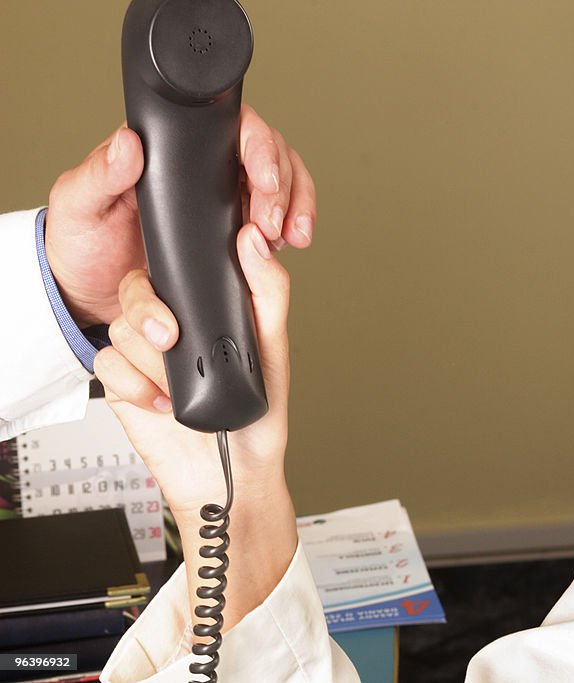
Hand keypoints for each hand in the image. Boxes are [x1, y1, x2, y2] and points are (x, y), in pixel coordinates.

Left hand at [44, 105, 315, 326]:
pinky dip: (294, 227)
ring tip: (288, 237)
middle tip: (272, 222)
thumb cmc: (82, 246)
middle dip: (283, 186)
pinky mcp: (237, 231)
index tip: (263, 179)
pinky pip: (279, 218)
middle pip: (268, 151)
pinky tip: (290, 245)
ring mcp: (225, 198)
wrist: (92, 296)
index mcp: (170, 150)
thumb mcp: (80, 207)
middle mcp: (204, 167)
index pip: (229, 127)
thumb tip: (128, 142)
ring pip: (283, 181)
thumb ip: (100, 174)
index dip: (257, 146)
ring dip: (297, 205)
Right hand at [94, 225, 300, 629]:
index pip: (177, 268)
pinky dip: (138, 386)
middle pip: (137, 291)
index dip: (174, 268)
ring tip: (184, 386)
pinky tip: (166, 404)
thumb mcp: (274, 346)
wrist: (234, 475)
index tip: (187, 287)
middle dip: (153, 313)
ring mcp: (146, 356)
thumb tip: (253, 239)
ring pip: (122, 329)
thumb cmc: (259, 414)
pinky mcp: (123, 385)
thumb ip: (267, 290)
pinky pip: (108, 366)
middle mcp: (174, 327)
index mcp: (208, 311)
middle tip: (174, 338)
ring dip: (154, 362)